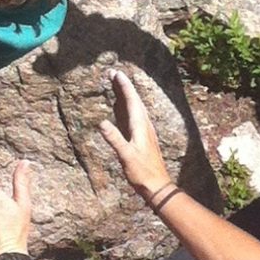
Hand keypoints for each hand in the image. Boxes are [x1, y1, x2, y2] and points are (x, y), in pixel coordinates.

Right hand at [97, 69, 172, 202]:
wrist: (157, 186)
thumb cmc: (142, 172)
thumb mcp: (126, 156)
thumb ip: (115, 139)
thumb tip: (102, 123)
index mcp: (140, 127)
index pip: (132, 101)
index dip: (124, 87)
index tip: (117, 73)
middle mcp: (145, 126)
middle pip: (135, 100)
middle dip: (125, 86)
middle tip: (114, 74)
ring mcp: (146, 132)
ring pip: (137, 107)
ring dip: (128, 95)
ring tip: (119, 86)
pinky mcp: (145, 138)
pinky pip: (137, 116)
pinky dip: (130, 107)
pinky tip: (127, 109)